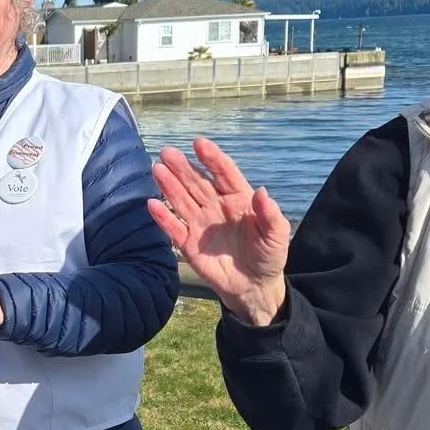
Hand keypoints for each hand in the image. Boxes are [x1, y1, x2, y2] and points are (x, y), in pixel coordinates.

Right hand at [149, 138, 289, 325]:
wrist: (254, 286)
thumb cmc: (268, 256)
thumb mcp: (277, 235)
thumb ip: (270, 214)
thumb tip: (262, 191)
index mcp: (238, 198)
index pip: (224, 173)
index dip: (212, 158)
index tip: (199, 143)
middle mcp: (216, 206)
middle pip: (197, 183)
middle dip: (183, 167)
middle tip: (168, 152)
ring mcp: (201, 223)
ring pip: (182, 200)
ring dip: (169, 185)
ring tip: (157, 169)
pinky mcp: (189, 243)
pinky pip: (174, 228)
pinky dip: (163, 217)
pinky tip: (152, 204)